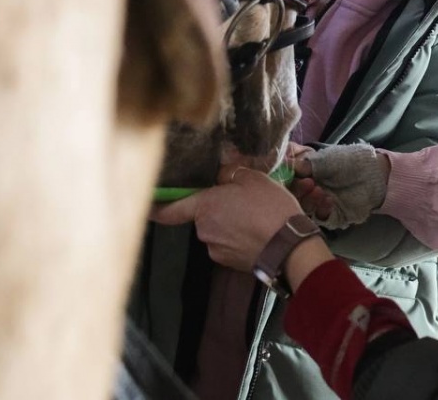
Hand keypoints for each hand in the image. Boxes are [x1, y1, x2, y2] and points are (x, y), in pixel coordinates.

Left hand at [150, 164, 301, 272]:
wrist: (289, 246)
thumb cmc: (270, 208)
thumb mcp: (253, 179)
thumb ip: (231, 174)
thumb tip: (221, 176)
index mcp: (205, 206)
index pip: (171, 209)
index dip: (157, 207)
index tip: (148, 206)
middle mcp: (204, 230)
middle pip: (203, 217)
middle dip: (217, 210)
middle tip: (243, 201)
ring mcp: (215, 250)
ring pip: (217, 231)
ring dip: (230, 225)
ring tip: (256, 219)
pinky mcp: (229, 263)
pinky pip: (229, 245)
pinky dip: (238, 239)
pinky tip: (258, 233)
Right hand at [291, 144, 390, 229]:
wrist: (374, 175)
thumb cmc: (349, 161)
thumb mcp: (325, 159)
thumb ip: (306, 164)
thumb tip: (287, 164)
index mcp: (301, 175)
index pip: (284, 179)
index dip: (283, 178)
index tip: (288, 173)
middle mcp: (305, 191)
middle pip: (289, 197)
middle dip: (296, 190)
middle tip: (308, 183)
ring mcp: (315, 205)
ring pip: (302, 209)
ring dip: (308, 201)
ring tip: (319, 190)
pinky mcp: (328, 217)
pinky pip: (318, 219)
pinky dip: (321, 211)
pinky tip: (328, 201)